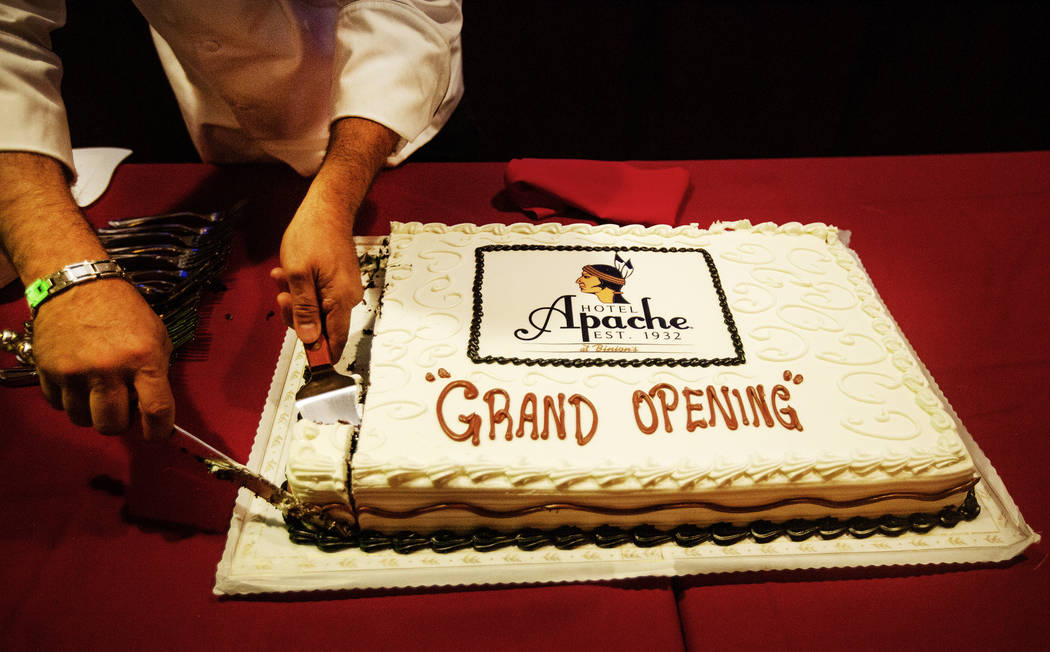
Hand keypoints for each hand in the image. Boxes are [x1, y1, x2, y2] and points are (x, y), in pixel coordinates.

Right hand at [32, 277, 174, 439]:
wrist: (78, 283)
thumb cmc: (123, 308)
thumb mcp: (156, 333)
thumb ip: (157, 369)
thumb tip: (153, 405)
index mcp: (143, 358)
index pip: (156, 410)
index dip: (159, 431)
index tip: (157, 435)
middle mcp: (108, 368)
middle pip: (112, 425)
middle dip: (122, 422)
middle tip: (124, 407)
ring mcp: (75, 371)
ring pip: (83, 420)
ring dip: (94, 413)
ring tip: (100, 391)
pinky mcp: (48, 371)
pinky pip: (59, 405)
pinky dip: (71, 400)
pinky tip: (80, 382)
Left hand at [271, 192, 362, 359]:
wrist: (327, 209)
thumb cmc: (313, 236)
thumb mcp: (298, 276)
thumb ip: (304, 310)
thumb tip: (309, 339)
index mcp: (341, 300)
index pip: (334, 340)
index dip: (319, 353)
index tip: (306, 359)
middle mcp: (347, 298)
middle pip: (322, 326)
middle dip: (297, 315)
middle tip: (283, 295)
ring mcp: (343, 289)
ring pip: (316, 310)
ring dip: (296, 299)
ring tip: (284, 278)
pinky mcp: (338, 281)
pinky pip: (318, 295)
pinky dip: (302, 289)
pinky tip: (289, 275)